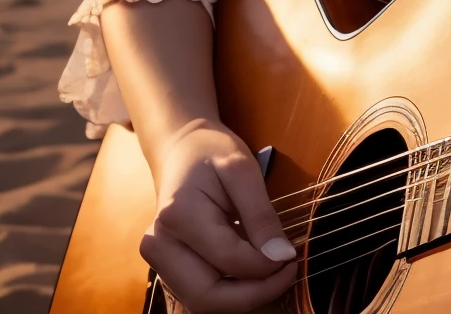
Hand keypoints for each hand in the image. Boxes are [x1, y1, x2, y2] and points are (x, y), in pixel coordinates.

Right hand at [139, 119, 299, 311]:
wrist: (181, 151)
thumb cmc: (212, 154)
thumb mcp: (243, 171)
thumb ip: (261, 216)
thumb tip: (280, 257)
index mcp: (178, 214)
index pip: (229, 261)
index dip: (267, 267)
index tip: (291, 256)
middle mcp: (159, 244)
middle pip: (208, 297)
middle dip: (254, 295)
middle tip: (286, 273)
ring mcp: (158, 260)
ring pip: (202, 303)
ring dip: (243, 298)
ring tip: (272, 273)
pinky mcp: (166, 268)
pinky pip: (201, 296)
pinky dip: (231, 294)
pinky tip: (252, 273)